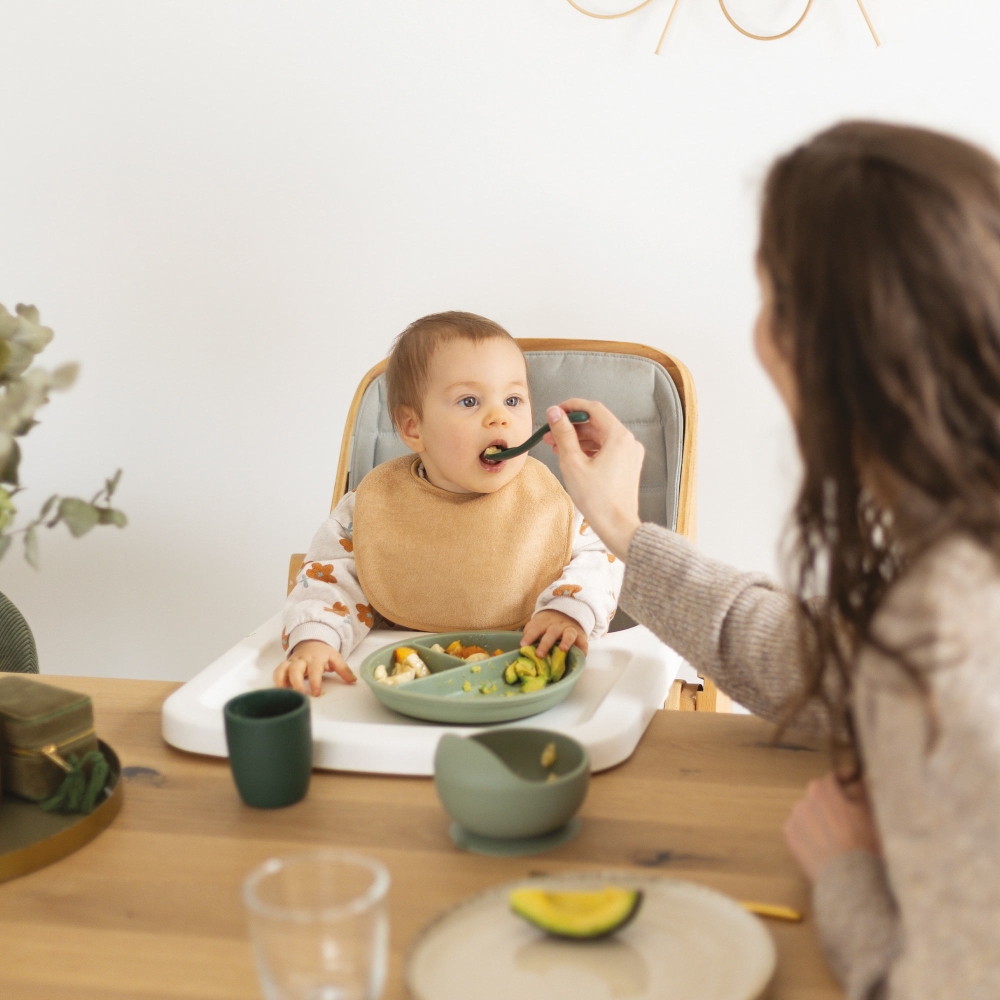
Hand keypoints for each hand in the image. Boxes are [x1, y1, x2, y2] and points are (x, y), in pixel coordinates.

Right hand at [273, 639, 355, 696]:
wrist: (311, 641)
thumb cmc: (323, 653)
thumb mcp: (335, 658)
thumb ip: (344, 670)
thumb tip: (353, 681)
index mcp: (316, 658)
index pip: (314, 670)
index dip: (314, 682)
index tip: (316, 693)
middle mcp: (302, 660)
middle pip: (295, 669)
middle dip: (296, 683)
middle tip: (301, 695)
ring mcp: (291, 662)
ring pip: (282, 670)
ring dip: (281, 682)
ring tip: (285, 695)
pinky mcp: (285, 666)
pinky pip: (277, 672)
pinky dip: (277, 682)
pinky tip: (281, 693)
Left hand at [522, 609, 588, 657]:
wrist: (567, 614)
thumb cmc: (547, 626)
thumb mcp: (538, 625)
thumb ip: (531, 633)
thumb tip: (522, 646)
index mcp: (544, 622)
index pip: (536, 628)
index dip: (530, 636)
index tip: (523, 645)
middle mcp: (557, 625)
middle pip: (551, 632)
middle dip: (545, 643)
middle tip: (539, 654)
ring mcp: (570, 630)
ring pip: (568, 634)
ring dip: (566, 641)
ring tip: (563, 650)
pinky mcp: (581, 636)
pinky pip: (583, 642)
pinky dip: (583, 649)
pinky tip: (581, 655)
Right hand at [542, 401, 643, 559]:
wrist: (617, 526)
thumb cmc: (598, 499)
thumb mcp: (573, 463)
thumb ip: (563, 434)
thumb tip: (555, 414)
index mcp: (619, 437)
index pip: (593, 409)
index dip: (571, 407)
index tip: (555, 412)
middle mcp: (628, 442)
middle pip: (596, 423)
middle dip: (571, 427)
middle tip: (550, 433)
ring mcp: (629, 454)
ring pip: (600, 437)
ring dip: (578, 439)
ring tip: (556, 447)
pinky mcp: (626, 466)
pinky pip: (606, 450)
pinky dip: (588, 450)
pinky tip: (572, 457)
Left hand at [784, 773, 881, 882]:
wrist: (848, 877)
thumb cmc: (864, 843)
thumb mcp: (869, 813)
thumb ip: (862, 792)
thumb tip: (861, 781)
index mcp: (823, 790)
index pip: (833, 778)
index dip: (844, 779)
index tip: (852, 782)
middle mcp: (804, 800)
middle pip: (818, 796)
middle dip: (830, 801)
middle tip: (846, 814)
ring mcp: (794, 819)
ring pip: (807, 812)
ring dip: (818, 817)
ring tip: (834, 833)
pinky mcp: (789, 837)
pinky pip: (799, 829)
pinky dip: (808, 832)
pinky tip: (822, 844)